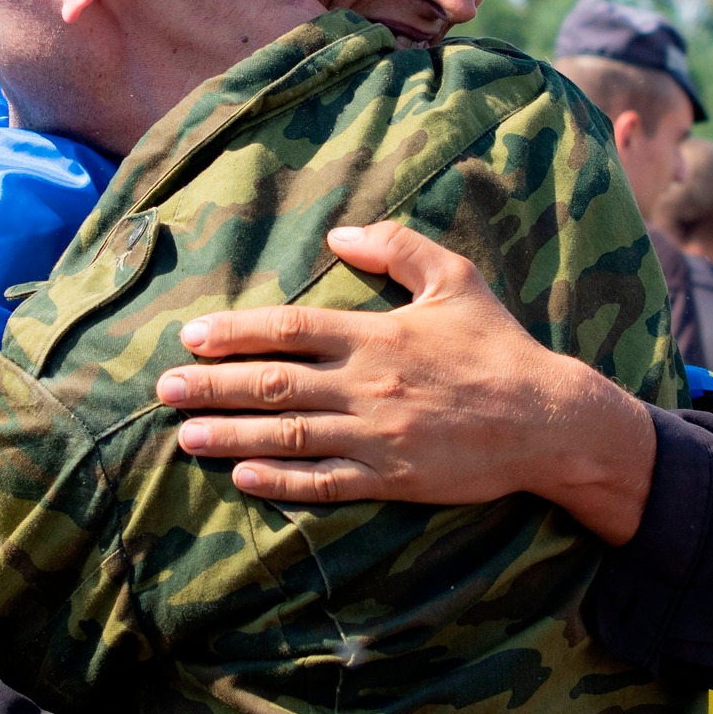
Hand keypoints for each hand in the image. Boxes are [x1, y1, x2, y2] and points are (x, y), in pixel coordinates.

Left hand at [156, 222, 657, 544]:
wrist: (548, 419)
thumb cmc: (499, 346)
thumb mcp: (457, 278)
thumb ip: (397, 247)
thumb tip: (340, 231)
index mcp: (377, 333)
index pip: (289, 329)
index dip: (235, 333)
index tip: (192, 337)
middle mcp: (367, 383)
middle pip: (273, 383)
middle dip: (213, 385)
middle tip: (164, 389)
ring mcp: (377, 435)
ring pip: (287, 434)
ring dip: (230, 434)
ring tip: (185, 435)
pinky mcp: (391, 477)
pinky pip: (324, 482)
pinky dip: (280, 481)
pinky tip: (243, 477)